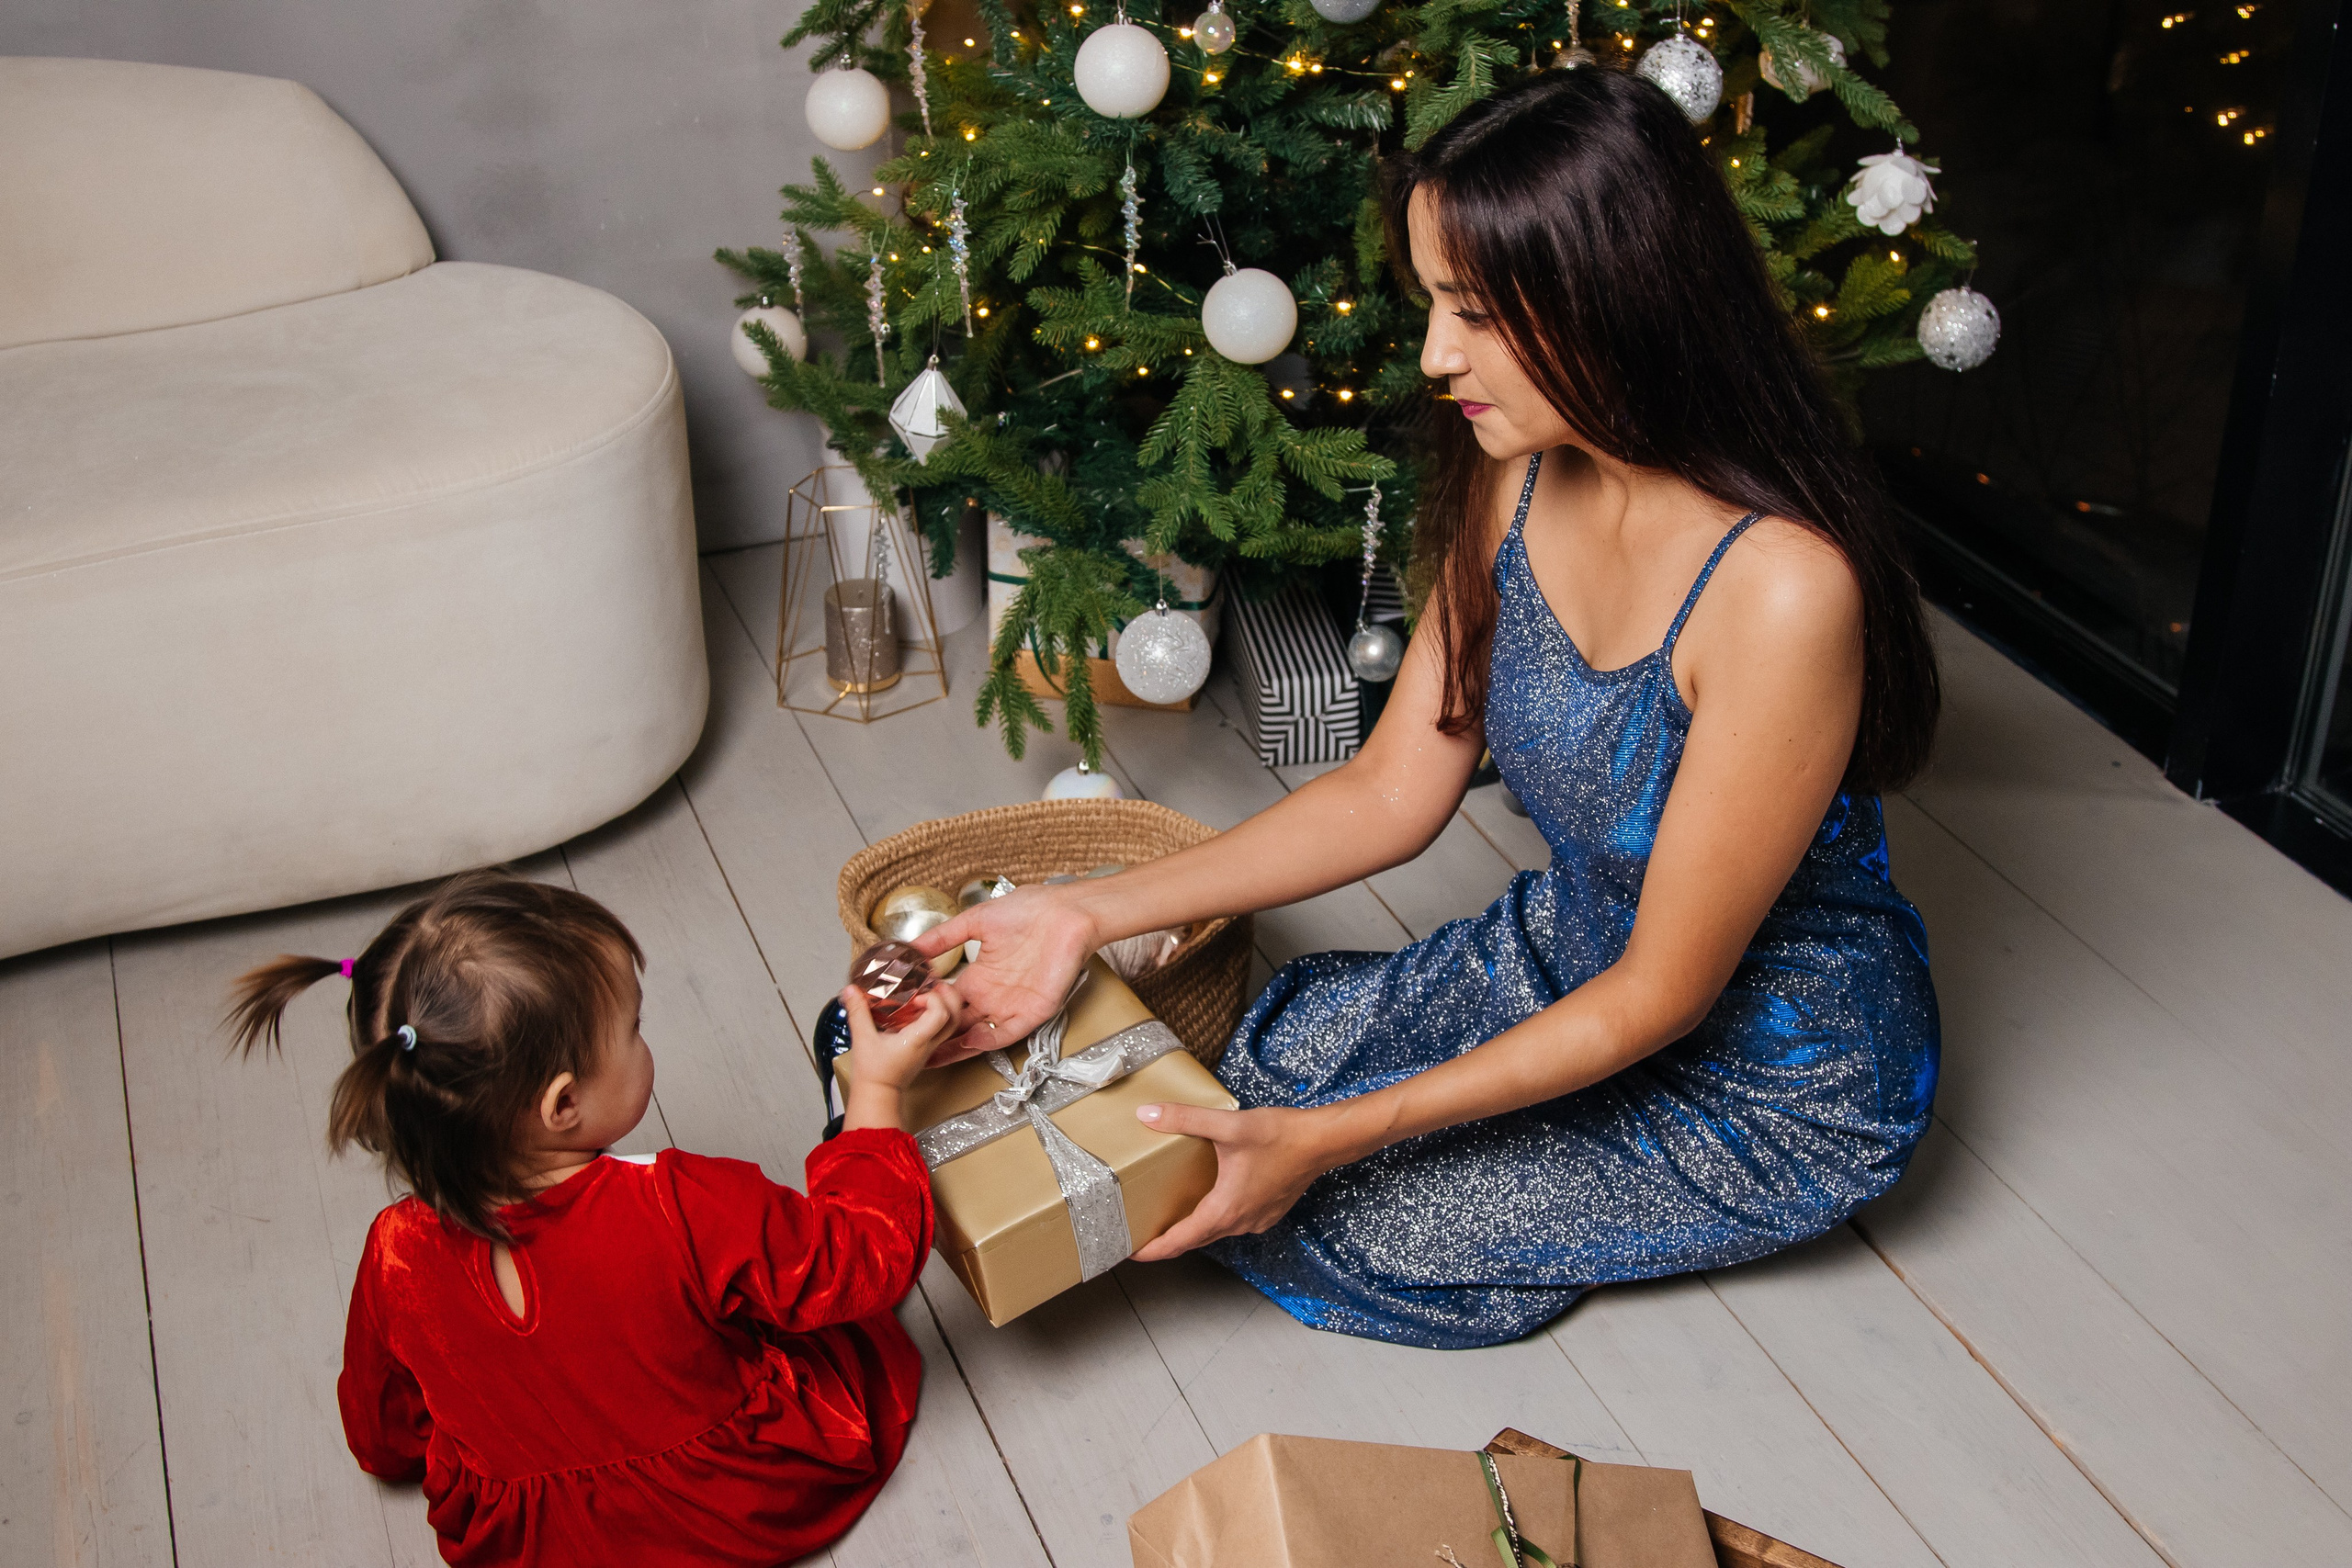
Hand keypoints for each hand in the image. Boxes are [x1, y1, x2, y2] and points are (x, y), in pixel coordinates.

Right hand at [839, 984, 964, 1092]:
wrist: (877, 1094)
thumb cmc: (873, 1073)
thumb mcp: (862, 1039)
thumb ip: (858, 1012)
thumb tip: (850, 991)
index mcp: (918, 1040)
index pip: (941, 1014)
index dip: (933, 999)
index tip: (916, 997)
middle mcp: (929, 1043)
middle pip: (955, 1018)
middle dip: (949, 997)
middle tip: (934, 987)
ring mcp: (929, 1047)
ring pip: (950, 1024)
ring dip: (944, 1005)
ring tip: (927, 994)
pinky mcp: (924, 1049)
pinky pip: (939, 1029)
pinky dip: (935, 1015)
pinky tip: (917, 1009)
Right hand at [915, 886, 1098, 1063]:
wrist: (1066, 912)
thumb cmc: (1028, 910)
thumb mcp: (976, 920)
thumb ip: (943, 937)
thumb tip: (910, 948)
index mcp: (979, 977)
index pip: (947, 1003)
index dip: (926, 1012)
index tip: (902, 1019)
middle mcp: (993, 996)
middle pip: (958, 1025)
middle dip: (935, 1038)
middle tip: (908, 1048)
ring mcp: (1012, 1006)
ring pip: (979, 1036)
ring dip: (956, 1047)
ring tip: (931, 1056)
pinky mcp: (1034, 1011)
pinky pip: (1007, 1033)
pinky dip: (988, 1040)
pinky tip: (968, 1041)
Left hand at [1127, 1103, 1333, 1260]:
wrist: (1322, 1142)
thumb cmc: (1280, 1136)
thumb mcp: (1227, 1124)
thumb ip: (1185, 1119)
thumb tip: (1147, 1114)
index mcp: (1225, 1210)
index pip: (1179, 1241)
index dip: (1152, 1249)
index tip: (1130, 1253)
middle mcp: (1240, 1222)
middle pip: (1195, 1240)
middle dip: (1167, 1241)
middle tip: (1140, 1234)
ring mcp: (1256, 1220)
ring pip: (1215, 1231)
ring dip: (1191, 1229)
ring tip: (1168, 1217)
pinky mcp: (1267, 1212)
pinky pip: (1233, 1222)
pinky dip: (1214, 1218)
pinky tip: (1208, 1198)